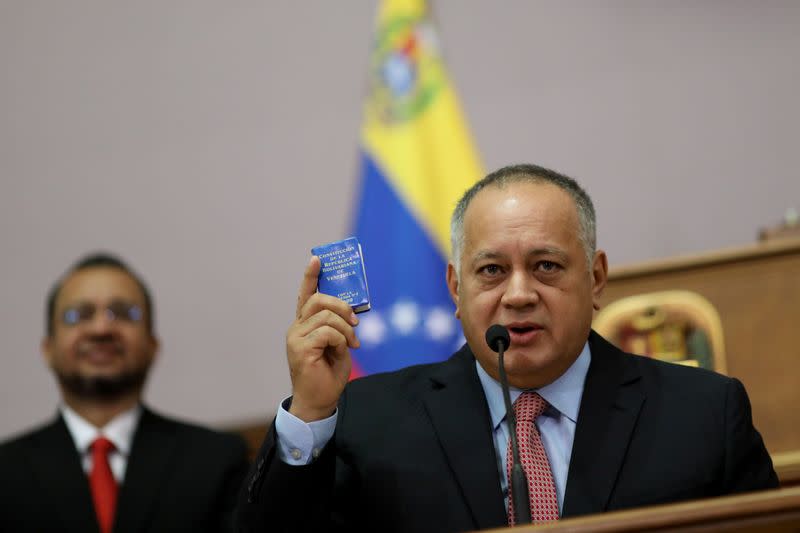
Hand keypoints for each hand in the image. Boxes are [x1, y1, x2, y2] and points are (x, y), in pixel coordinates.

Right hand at [286, 256, 359, 421]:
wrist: (319, 400)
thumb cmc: (328, 373)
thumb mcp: (339, 343)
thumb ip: (338, 326)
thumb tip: (350, 313)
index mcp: (304, 325)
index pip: (305, 295)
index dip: (310, 276)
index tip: (317, 258)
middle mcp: (297, 328)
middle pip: (319, 300)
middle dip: (342, 306)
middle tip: (355, 322)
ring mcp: (296, 337)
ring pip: (327, 316)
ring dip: (346, 329)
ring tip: (352, 344)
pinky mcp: (300, 348)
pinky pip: (328, 332)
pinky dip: (342, 340)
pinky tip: (344, 351)